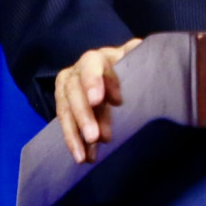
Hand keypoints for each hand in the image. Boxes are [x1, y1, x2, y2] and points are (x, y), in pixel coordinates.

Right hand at [53, 38, 143, 163]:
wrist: (111, 73)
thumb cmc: (125, 65)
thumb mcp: (133, 56)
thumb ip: (137, 53)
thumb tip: (141, 48)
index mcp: (96, 58)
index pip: (92, 65)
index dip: (96, 82)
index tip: (114, 101)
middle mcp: (76, 71)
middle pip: (75, 90)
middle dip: (84, 114)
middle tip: (95, 136)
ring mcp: (67, 89)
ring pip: (65, 110)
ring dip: (74, 133)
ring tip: (85, 155)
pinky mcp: (64, 107)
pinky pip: (65, 124)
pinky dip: (73, 141)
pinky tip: (82, 157)